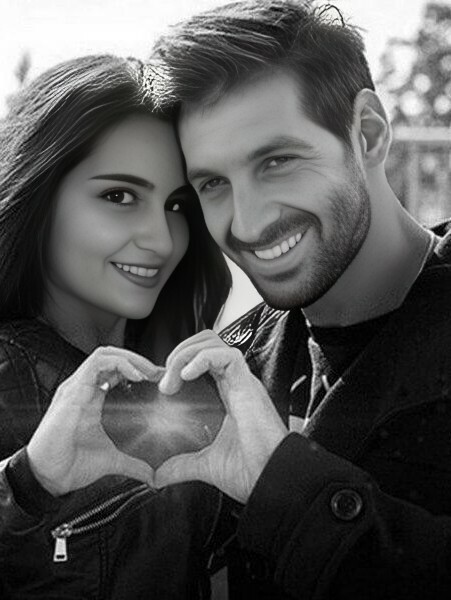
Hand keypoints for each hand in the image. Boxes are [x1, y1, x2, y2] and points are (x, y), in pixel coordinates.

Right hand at [27, 346, 163, 495]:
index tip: (161, 379)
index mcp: (92, 398)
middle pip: (111, 356)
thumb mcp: (111, 460)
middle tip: (159, 373)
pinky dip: (119, 364)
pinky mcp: (73, 391)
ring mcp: (76, 387)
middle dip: (137, 359)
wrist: (49, 478)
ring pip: (104, 354)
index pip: (115, 370)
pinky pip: (96, 364)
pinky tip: (135, 376)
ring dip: (130, 358)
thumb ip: (132, 464)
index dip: (138, 369)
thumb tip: (153, 477)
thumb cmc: (72, 464)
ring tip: (149, 372)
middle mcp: (83, 388)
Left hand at [155, 331, 287, 502]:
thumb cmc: (250, 469)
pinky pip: (226, 354)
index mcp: (227, 395)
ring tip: (173, 379)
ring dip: (186, 353)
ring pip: (213, 342)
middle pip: (206, 342)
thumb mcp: (207, 465)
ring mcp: (242, 381)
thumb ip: (182, 465)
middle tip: (166, 382)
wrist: (272, 478)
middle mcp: (235, 383)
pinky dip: (202, 358)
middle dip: (180, 352)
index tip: (162, 385)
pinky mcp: (247, 384)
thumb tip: (158, 476)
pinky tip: (186, 375)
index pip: (202, 360)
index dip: (179, 363)